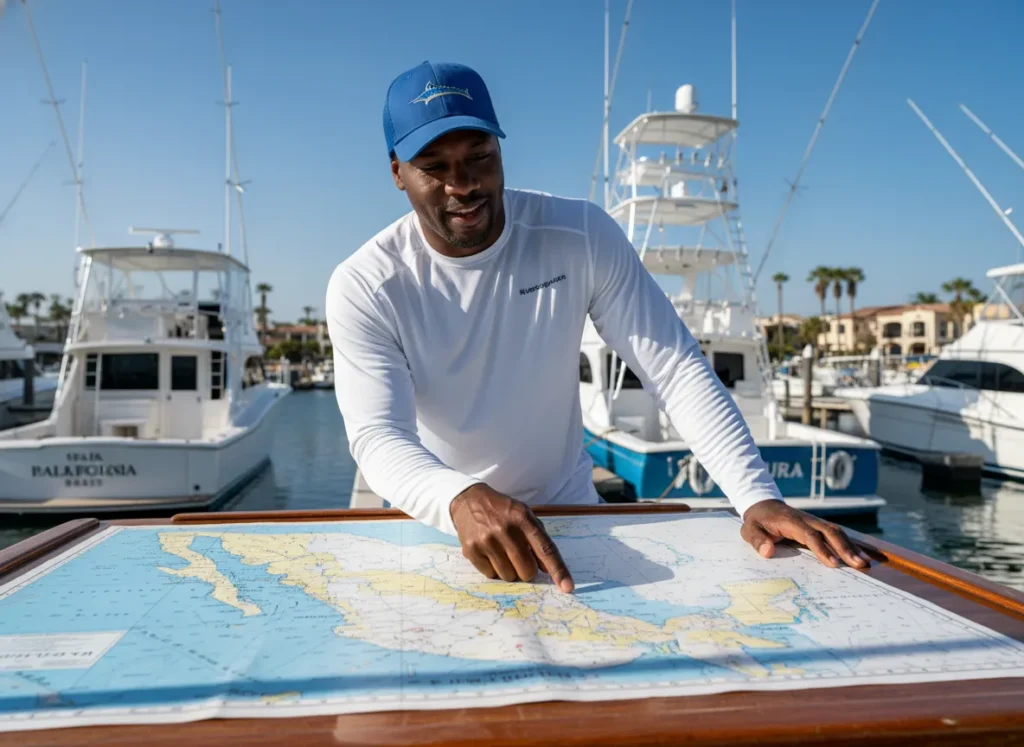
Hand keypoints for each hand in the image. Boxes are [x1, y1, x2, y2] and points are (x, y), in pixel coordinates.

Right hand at [450, 484, 574, 591]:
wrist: (469, 500)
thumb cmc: (502, 510)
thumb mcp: (524, 515)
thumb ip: (538, 539)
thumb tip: (547, 570)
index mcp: (523, 518)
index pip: (545, 549)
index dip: (558, 570)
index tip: (568, 587)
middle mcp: (505, 530)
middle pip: (527, 571)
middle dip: (527, 569)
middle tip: (519, 557)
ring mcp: (487, 541)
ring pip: (509, 576)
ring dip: (510, 570)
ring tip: (502, 552)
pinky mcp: (471, 550)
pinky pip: (491, 575)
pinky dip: (493, 569)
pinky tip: (490, 552)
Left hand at [741, 500, 870, 568]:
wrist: (763, 505)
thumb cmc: (757, 521)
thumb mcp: (749, 530)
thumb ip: (757, 540)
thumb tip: (767, 552)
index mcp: (791, 521)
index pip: (810, 535)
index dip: (822, 549)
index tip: (833, 564)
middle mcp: (807, 520)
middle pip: (830, 532)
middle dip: (845, 548)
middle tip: (859, 565)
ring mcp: (815, 522)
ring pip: (837, 532)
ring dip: (851, 547)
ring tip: (864, 563)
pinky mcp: (819, 526)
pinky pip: (836, 534)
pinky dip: (849, 544)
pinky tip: (860, 556)